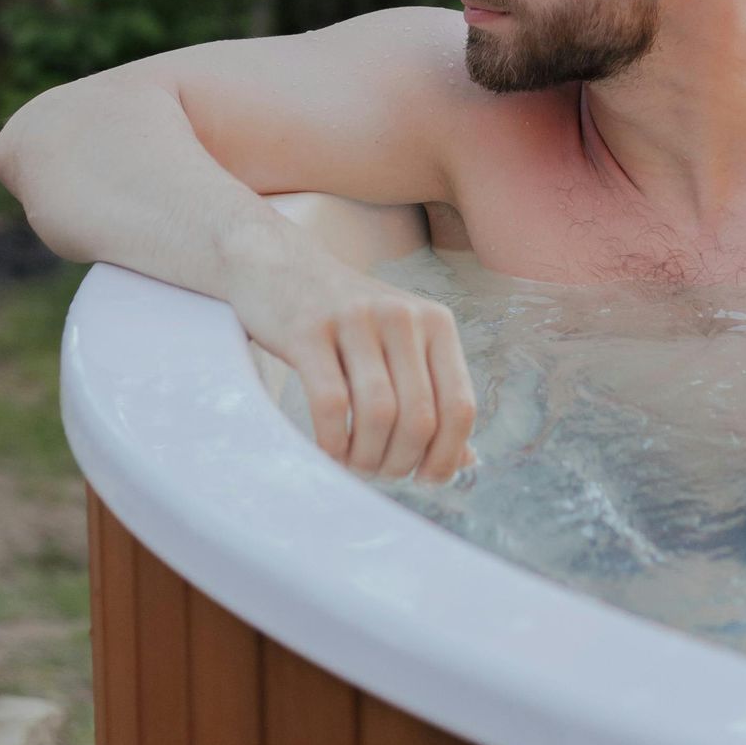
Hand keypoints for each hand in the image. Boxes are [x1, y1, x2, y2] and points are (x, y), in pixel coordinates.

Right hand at [242, 261, 475, 483]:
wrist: (279, 265)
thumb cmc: (347, 320)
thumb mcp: (399, 345)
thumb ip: (433, 396)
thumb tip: (466, 461)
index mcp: (435, 322)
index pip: (460, 407)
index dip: (447, 456)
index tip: (424, 479)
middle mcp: (402, 316)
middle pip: (419, 418)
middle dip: (400, 462)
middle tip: (379, 472)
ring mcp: (355, 319)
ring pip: (379, 414)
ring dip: (366, 457)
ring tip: (354, 465)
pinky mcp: (308, 329)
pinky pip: (330, 403)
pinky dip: (332, 442)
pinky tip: (328, 450)